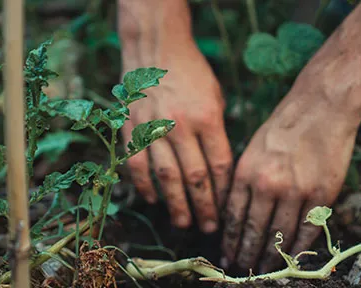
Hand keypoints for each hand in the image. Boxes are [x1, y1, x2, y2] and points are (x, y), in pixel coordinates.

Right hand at [121, 40, 231, 233]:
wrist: (156, 49)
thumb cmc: (192, 74)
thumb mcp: (216, 98)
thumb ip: (217, 132)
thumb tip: (219, 170)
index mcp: (208, 118)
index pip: (219, 165)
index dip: (223, 192)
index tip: (228, 210)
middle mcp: (181, 126)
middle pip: (195, 177)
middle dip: (204, 207)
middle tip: (209, 229)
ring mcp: (154, 128)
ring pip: (166, 176)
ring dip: (175, 204)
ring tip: (184, 224)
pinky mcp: (132, 128)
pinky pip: (138, 164)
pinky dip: (145, 186)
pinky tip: (153, 201)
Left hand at [221, 76, 360, 272]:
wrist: (322, 105)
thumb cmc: (284, 124)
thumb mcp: (252, 148)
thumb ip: (245, 180)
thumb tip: (236, 213)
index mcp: (246, 172)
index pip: (234, 217)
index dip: (230, 241)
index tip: (226, 256)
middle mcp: (268, 185)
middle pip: (254, 231)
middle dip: (246, 255)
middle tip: (242, 270)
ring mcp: (296, 191)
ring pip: (280, 236)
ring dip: (271, 257)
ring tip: (264, 270)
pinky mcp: (321, 194)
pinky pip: (307, 230)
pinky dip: (298, 248)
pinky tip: (291, 259)